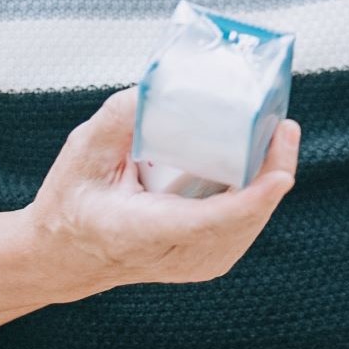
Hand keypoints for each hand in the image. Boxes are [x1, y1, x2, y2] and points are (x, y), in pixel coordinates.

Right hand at [25, 88, 300, 297]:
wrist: (66, 254)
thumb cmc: (73, 199)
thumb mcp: (83, 151)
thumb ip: (121, 117)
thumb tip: (163, 85)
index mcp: (140, 230)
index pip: (205, 223)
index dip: (249, 200)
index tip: (280, 175)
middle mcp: (175, 255)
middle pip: (242, 219)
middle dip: (272, 170)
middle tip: (281, 123)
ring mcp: (197, 262)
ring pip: (250, 221)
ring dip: (269, 176)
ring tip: (275, 132)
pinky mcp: (210, 259)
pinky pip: (245, 223)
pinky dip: (257, 190)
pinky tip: (261, 158)